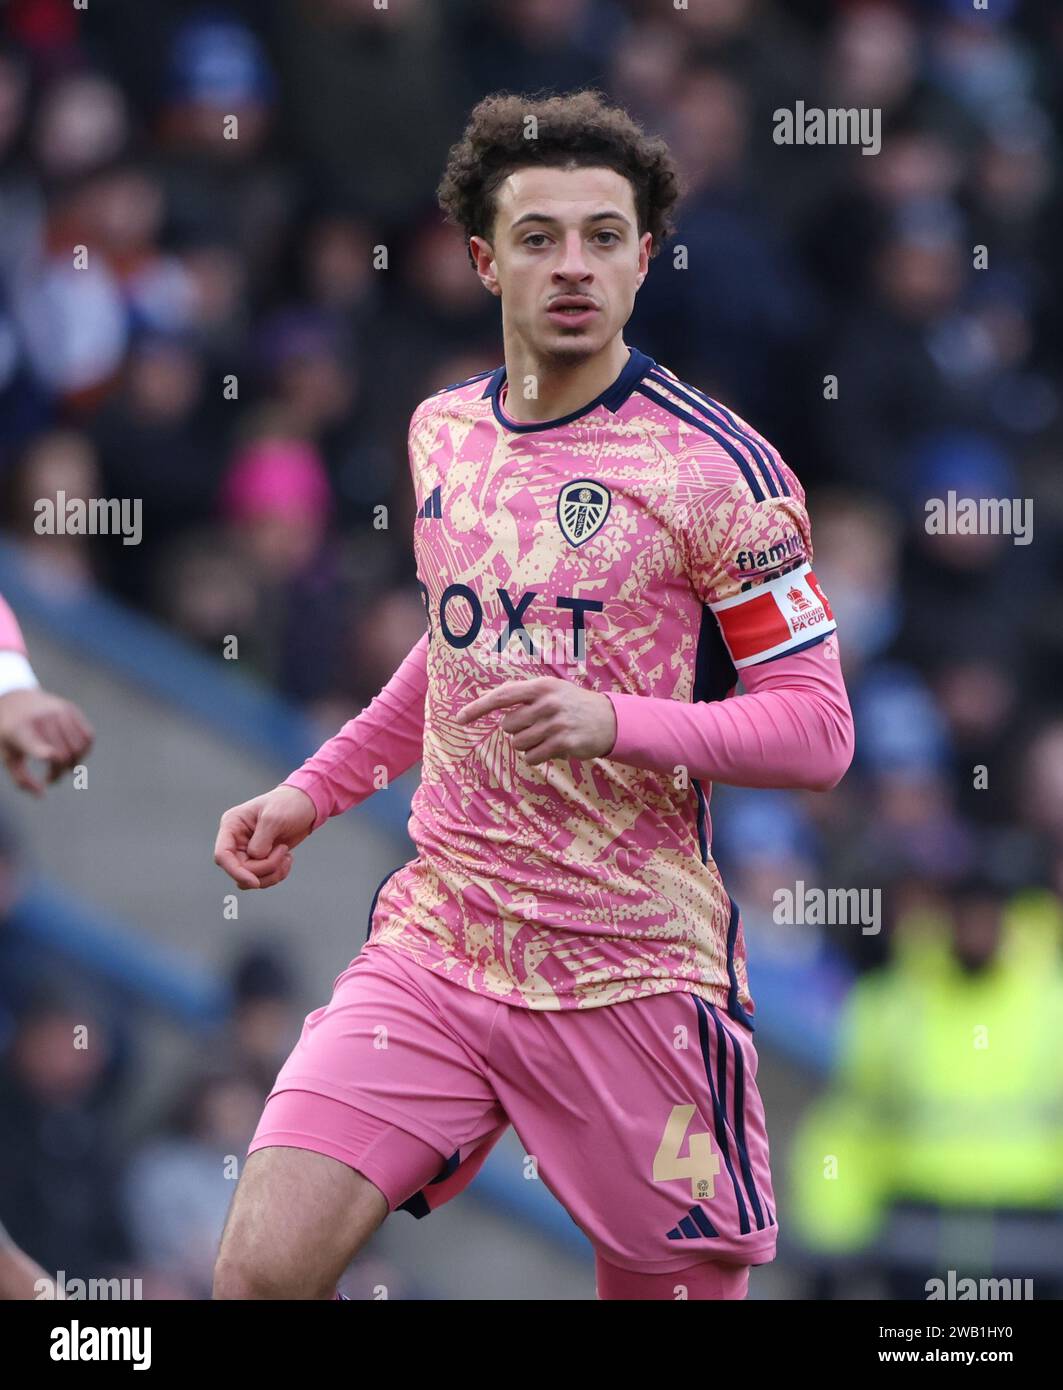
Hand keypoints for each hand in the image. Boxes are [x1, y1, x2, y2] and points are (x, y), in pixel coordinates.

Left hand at [0, 688, 94, 794]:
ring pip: (79, 748)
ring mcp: (59, 711)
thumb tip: (43, 794)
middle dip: (59, 773)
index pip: (34, 742)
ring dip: (74, 764)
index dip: (45, 750)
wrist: (16, 698)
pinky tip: (73, 753)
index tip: (50, 755)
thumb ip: (22, 779)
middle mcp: (41, 719)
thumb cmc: (10, 734)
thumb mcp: (8, 757)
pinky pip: (88, 737)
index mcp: (19, 731)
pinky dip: (84, 751)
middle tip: (51, 777)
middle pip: (62, 756)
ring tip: (62, 766)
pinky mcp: (72, 709)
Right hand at [214, 784, 316, 889]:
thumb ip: (261, 840)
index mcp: (232, 825)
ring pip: (251, 878)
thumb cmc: (288, 804)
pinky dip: (277, 874)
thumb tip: (254, 858)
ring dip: (272, 873)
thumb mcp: (274, 817)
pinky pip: (263, 878)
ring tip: (286, 855)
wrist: (305, 806)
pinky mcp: (260, 860)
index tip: (254, 882)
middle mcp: (236, 840)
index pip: (222, 855)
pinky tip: (287, 858)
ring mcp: (247, 852)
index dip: (236, 871)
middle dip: (264, 868)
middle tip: (283, 851)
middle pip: (240, 870)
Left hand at [454, 677, 616, 765]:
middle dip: (516, 730)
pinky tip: (553, 747)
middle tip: (536, 726)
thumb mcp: (551, 690)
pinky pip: (531, 757)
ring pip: (518, 743)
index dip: (477, 708)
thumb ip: (523, 694)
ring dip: (527, 744)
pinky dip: (537, 756)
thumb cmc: (572, 704)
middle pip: (507, 725)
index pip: (500, 696)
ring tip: (547, 736)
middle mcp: (546, 703)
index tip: (459, 719)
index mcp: (540, 687)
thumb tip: (490, 703)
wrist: (608, 720)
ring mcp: (555, 724)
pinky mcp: (562, 744)